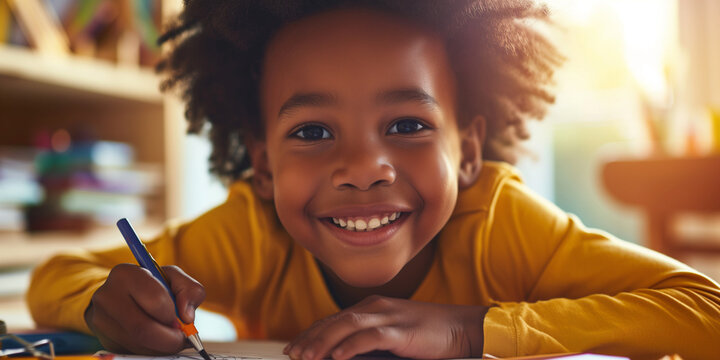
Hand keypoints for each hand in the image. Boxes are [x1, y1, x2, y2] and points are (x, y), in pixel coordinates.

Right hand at [84, 264, 205, 354]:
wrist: (122, 295)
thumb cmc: (152, 285)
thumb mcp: (174, 278)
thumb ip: (189, 290)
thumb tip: (187, 317)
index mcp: (126, 274)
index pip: (154, 299)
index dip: (172, 314)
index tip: (181, 320)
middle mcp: (107, 296)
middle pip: (142, 328)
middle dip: (168, 339)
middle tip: (181, 339)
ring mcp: (101, 320)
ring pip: (137, 343)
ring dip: (161, 347)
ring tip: (170, 338)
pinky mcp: (104, 339)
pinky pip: (132, 351)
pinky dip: (151, 350)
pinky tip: (157, 341)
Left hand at [284, 295, 487, 359]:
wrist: (464, 327)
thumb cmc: (430, 336)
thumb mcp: (393, 336)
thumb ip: (369, 342)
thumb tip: (342, 356)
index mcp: (372, 307)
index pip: (333, 320)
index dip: (311, 333)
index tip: (292, 349)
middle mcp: (376, 307)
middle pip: (334, 321)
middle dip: (310, 339)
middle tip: (292, 355)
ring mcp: (390, 316)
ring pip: (347, 326)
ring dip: (323, 342)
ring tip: (306, 357)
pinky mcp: (403, 330)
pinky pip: (372, 337)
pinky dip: (351, 346)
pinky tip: (337, 357)